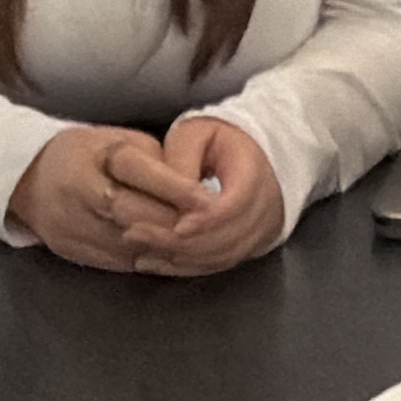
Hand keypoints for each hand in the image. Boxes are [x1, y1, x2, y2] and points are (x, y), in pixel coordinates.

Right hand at [9, 121, 278, 274]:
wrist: (25, 180)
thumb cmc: (83, 155)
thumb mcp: (116, 141)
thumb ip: (154, 161)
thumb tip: (194, 188)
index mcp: (93, 156)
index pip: (138, 171)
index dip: (177, 188)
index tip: (211, 200)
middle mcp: (80, 193)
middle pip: (136, 215)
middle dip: (178, 224)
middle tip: (215, 229)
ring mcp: (73, 226)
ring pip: (131, 245)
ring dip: (168, 247)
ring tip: (200, 246)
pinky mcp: (74, 252)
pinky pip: (121, 262)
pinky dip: (151, 260)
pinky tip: (172, 256)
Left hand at [129, 112, 289, 277]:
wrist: (252, 154)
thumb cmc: (218, 140)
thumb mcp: (196, 134)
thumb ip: (181, 163)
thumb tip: (171, 201)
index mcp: (254, 173)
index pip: (235, 206)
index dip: (206, 221)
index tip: (176, 226)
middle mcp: (265, 208)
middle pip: (227, 237)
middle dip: (181, 243)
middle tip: (135, 235)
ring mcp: (260, 231)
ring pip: (222, 256)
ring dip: (180, 258)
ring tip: (138, 250)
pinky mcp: (248, 246)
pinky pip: (219, 265)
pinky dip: (186, 267)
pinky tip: (154, 261)